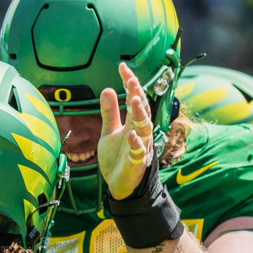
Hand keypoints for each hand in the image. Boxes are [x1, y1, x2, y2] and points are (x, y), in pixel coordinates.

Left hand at [99, 62, 154, 199]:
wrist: (119, 185)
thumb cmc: (117, 158)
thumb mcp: (108, 132)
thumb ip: (109, 113)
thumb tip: (108, 88)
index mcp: (133, 124)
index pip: (133, 99)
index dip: (129, 83)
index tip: (122, 67)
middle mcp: (139, 133)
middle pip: (141, 111)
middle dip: (137, 95)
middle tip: (131, 80)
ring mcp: (140, 148)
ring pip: (144, 129)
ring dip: (140, 115)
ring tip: (133, 100)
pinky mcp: (137, 164)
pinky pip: (138, 153)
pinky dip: (136, 144)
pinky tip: (130, 135)